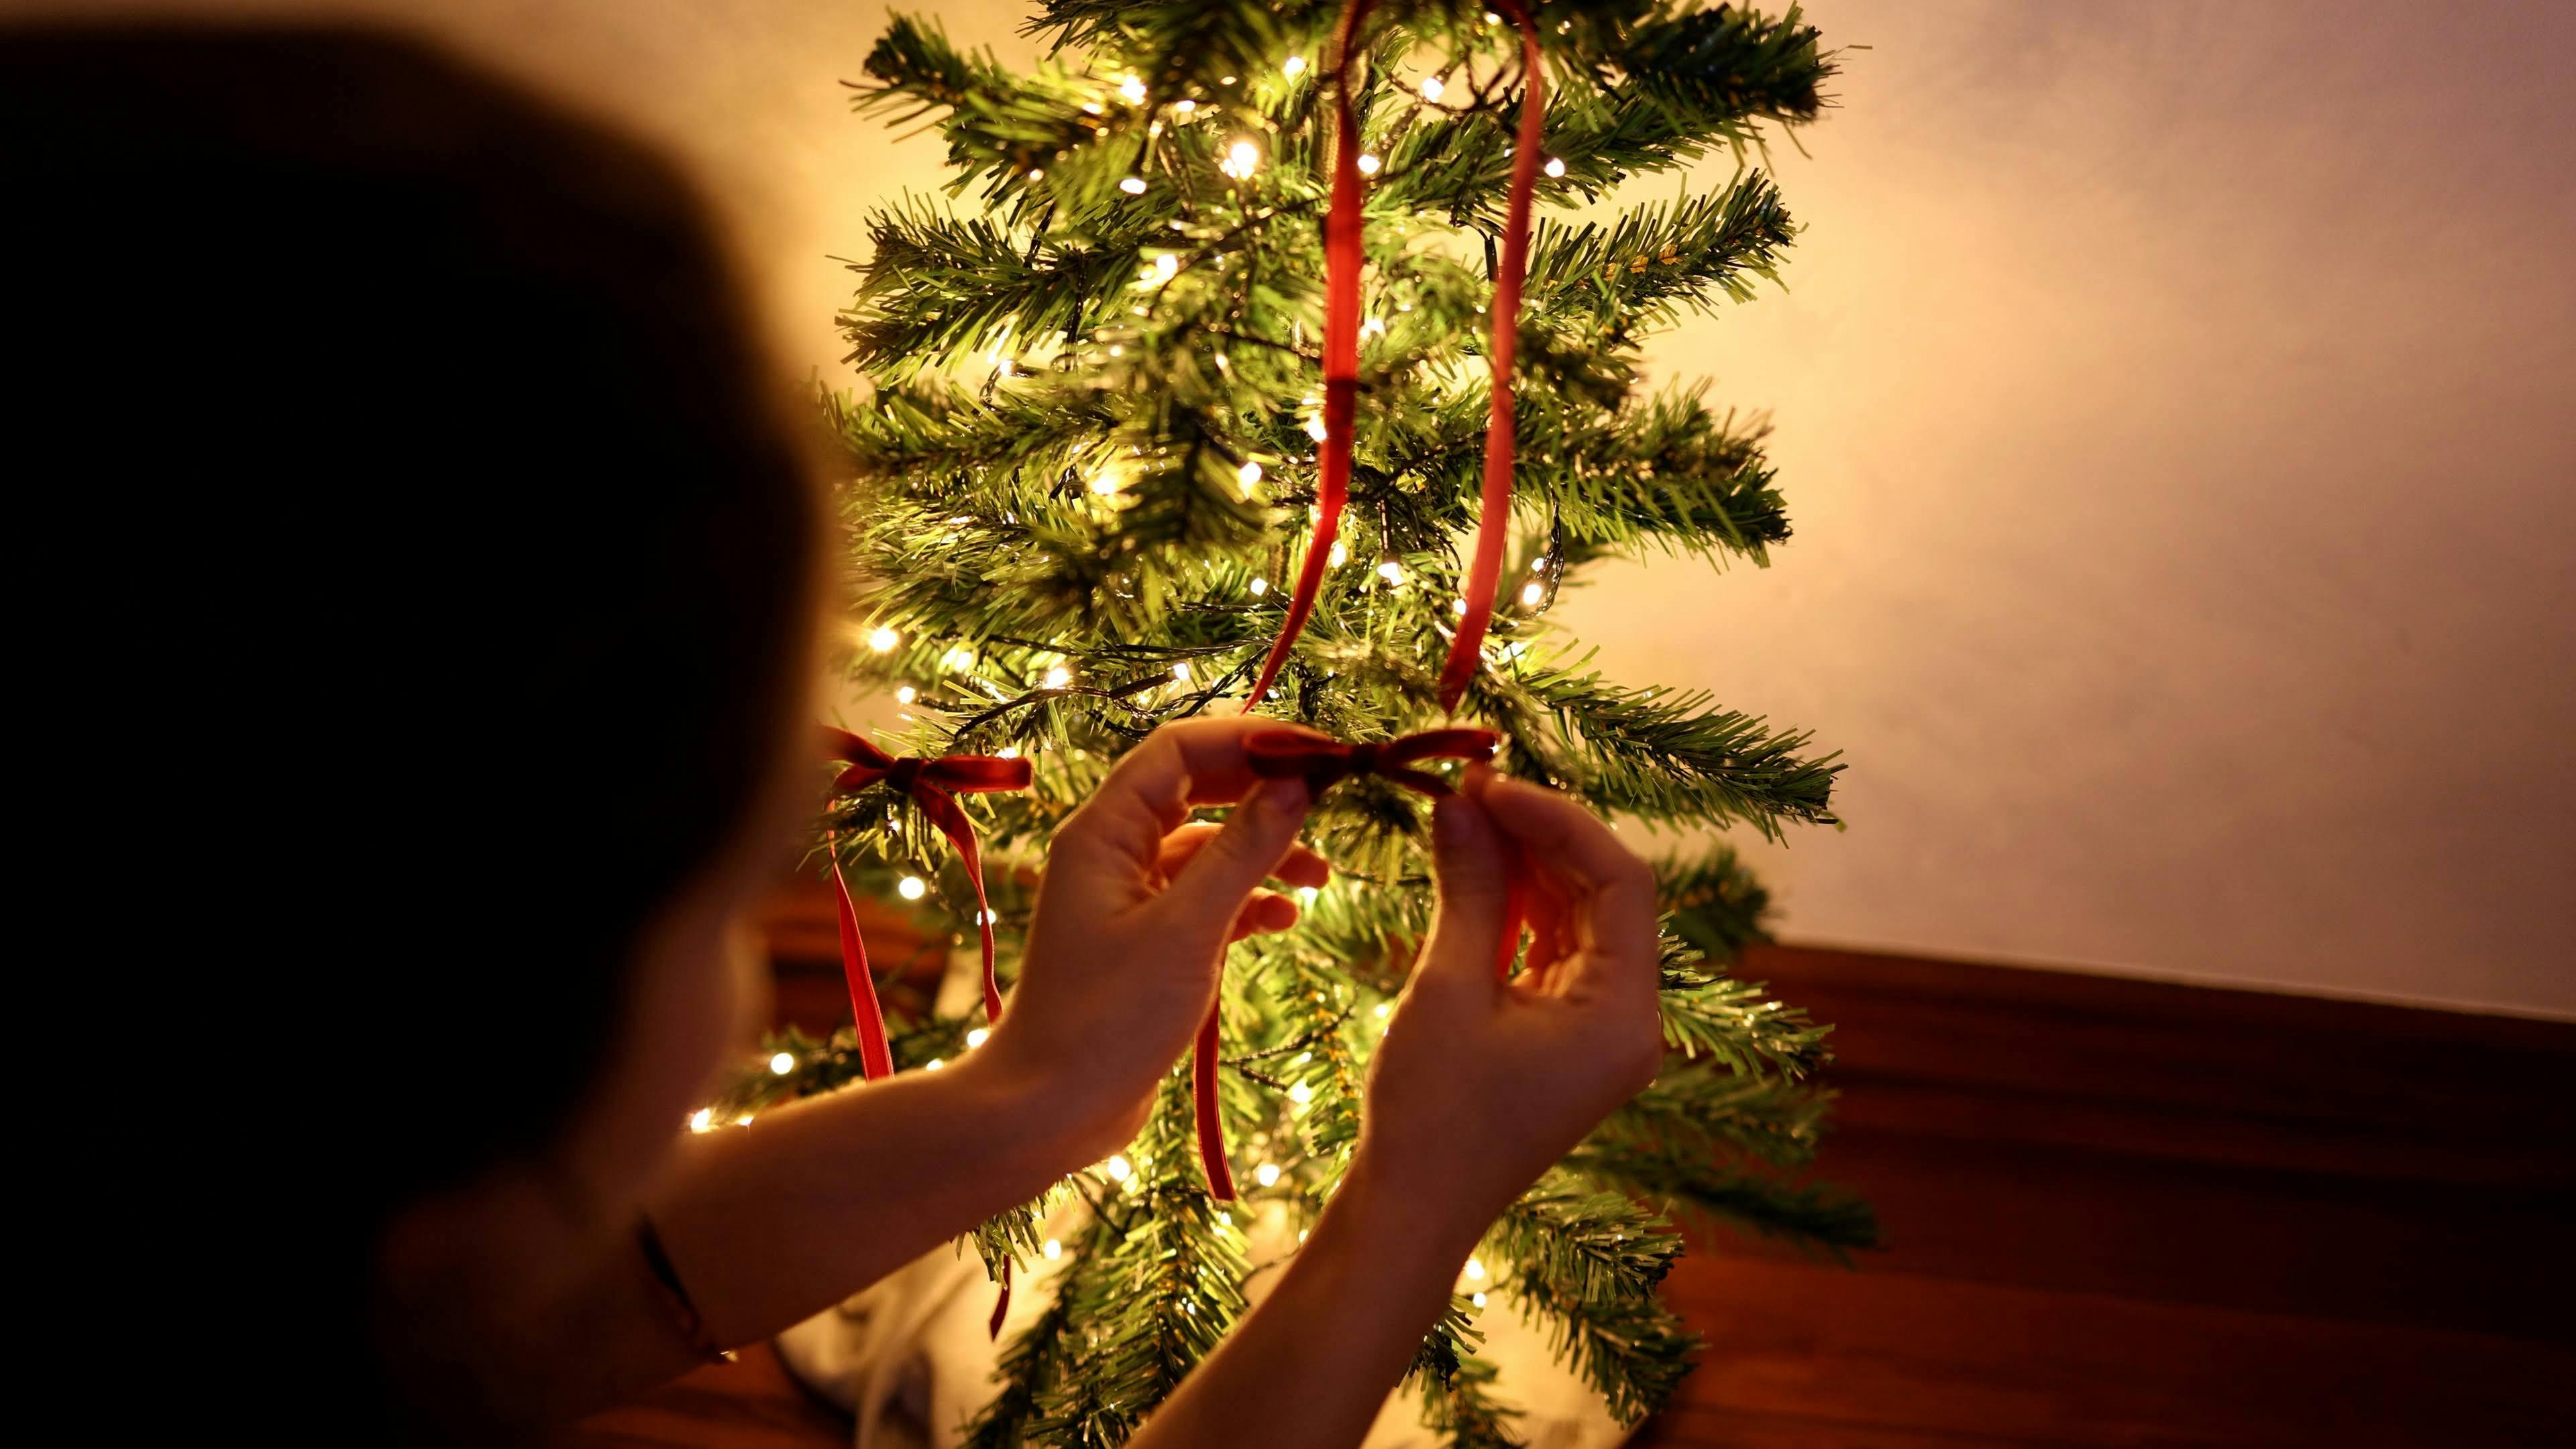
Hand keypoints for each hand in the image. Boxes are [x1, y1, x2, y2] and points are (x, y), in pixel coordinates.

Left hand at [982, 717, 1325, 1162]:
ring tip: (1321, 877)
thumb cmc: (1108, 1019)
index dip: (1250, 740)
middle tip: (1331, 799)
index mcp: (1104, 832)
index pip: (1180, 750)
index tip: (1319, 752)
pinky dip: (1247, 901)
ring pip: (1207, 848)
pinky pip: (1205, 898)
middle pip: (1197, 790)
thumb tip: (1297, 784)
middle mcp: (1112, 852)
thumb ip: (1244, 852)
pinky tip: (1286, 918)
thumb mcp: (1189, 929)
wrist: (1051, 1109)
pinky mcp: (1147, 941)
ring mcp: (1129, 897)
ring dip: (1264, 852)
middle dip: (1264, 792)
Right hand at [1350, 766, 1663, 1241]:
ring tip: (1462, 817)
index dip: (1561, 820)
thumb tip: (1459, 802)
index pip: (1623, 883)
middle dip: (1541, 836)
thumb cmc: (1430, 1114)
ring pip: (1579, 918)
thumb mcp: (1448, 989)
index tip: (1492, 784)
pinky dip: (1518, 909)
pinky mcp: (1565, 1038)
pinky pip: (1555, 951)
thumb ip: (1467, 889)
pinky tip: (1473, 868)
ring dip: (1526, 866)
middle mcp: (1630, 1022)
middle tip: (1469, 790)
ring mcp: (1600, 1032)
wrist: (1411, 1212)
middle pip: (1606, 896)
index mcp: (1624, 1016)